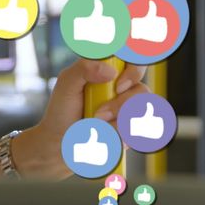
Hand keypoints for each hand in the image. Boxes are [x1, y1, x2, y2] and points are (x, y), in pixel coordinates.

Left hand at [14, 60, 148, 179]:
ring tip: (96, 126)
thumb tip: (110, 71)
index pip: (136, 60)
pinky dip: (120, 136)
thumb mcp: (66, 84)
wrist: (61, 144)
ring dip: (118, 123)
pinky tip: (105, 136)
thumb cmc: (62, 111)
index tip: (119, 86)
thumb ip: (83, 69)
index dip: (135, 70)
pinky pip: (140, 133)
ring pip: (143, 114)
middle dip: (121, 106)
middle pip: (142, 91)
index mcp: (110, 72)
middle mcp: (125, 90)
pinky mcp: (133, 131)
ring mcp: (132, 111)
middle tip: (99, 115)